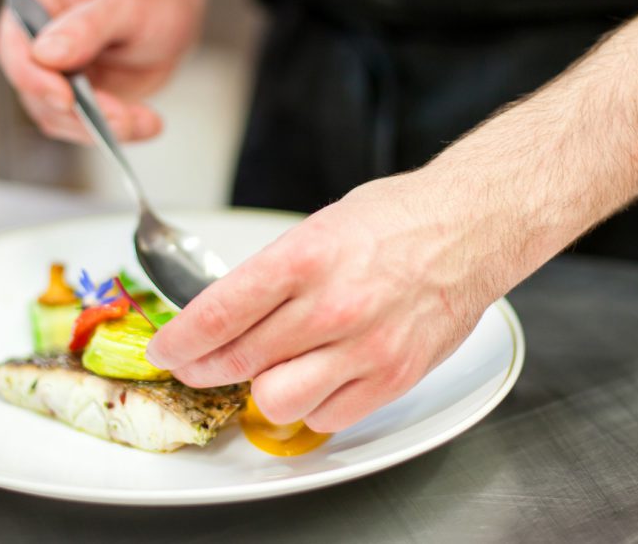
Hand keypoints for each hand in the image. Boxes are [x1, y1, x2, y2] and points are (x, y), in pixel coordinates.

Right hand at [0, 0, 203, 142]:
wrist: (173, 20)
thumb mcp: (127, 4)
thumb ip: (88, 26)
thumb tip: (44, 54)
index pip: (15, 43)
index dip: (33, 76)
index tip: (66, 98)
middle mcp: (34, 37)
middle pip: (33, 88)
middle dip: (76, 112)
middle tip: (120, 119)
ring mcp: (50, 72)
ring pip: (56, 116)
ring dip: (98, 126)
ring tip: (143, 121)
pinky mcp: (71, 99)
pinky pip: (82, 126)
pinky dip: (114, 130)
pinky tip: (148, 123)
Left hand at [144, 170, 504, 432]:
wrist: (470, 227)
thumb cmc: (397, 219)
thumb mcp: (318, 228)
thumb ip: (273, 275)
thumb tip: (226, 313)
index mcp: (304, 257)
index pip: (217, 315)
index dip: (180, 342)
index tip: (167, 351)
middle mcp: (331, 305)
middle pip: (238, 361)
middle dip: (204, 368)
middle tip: (198, 365)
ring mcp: (364, 345)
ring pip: (277, 400)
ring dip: (260, 390)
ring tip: (265, 372)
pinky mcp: (393, 376)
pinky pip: (328, 417)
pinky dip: (312, 405)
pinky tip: (317, 379)